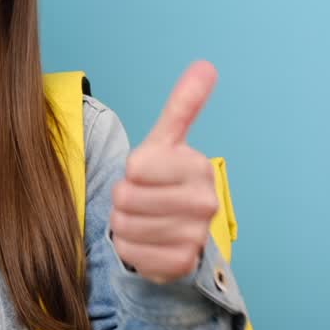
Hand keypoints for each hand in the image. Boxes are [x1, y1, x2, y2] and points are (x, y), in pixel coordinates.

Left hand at [110, 61, 219, 283]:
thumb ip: (183, 105)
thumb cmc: (164, 181)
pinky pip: (130, 252)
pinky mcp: (180, 264)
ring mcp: (195, 236)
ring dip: (125, 223)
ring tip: (144, 219)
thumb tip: (205, 66)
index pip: (135, 166)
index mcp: (199, 167)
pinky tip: (147, 241)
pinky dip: (130, 247)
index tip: (147, 174)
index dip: (132, 170)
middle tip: (143, 199)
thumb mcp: (167, 142)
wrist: (176, 232)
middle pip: (126, 197)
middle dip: (124, 198)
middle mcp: (205, 203)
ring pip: (124, 226)